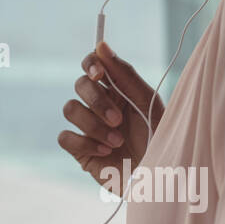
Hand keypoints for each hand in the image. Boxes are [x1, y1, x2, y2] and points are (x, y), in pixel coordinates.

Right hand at [58, 40, 163, 193]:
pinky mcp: (80, 150)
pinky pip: (65, 136)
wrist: (158, 179)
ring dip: (93, 125)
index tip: (99, 74)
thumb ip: (125, 74)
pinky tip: (104, 151)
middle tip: (118, 120)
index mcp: (118, 90)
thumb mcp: (148, 103)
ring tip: (117, 141)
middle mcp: (100, 105)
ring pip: (69, 109)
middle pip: (79, 85)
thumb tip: (101, 44)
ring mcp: (88, 127)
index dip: (91, 64)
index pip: (93, 64)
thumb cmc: (160, 139)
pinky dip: (84, 142)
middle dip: (97, 101)